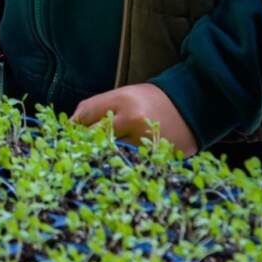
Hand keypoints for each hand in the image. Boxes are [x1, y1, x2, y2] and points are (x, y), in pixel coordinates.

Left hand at [73, 83, 198, 154]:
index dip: (73, 125)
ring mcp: (144, 141)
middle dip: (83, 144)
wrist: (195, 105)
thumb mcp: (127, 94)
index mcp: (122, 99)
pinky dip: (120, 166)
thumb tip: (73, 124)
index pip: (85, 114)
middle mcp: (131, 119)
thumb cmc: (154, 100)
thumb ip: (102, 107)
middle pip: (93, 136)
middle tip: (73, 152)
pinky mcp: (155, 157)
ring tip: (92, 162)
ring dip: (100, 158)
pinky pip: (129, 164)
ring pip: (109, 153)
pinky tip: (115, 168)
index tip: (67, 134)